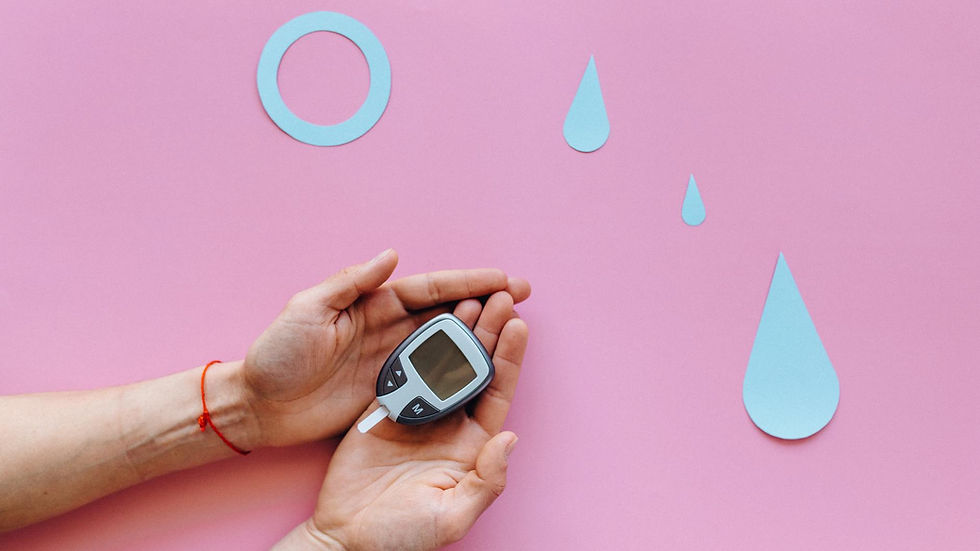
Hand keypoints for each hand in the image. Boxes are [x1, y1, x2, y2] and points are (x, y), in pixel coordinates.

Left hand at [241, 249, 529, 446]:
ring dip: (479, 333)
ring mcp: (391, 361)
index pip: (429, 288)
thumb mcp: (307, 310)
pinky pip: (432, 378)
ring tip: (514, 327)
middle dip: (486, 301)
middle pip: (447, 311)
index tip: (502, 277)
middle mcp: (388, 328)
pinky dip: (458, 371)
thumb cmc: (276, 355)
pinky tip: (483, 369)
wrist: (259, 406)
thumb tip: (391, 255)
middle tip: (522, 295)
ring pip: (446, 342)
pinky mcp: (389, 391)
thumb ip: (350, 282)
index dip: (467, 281)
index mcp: (372, 303)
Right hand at [296, 290, 528, 550]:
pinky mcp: (386, 408)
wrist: (345, 538)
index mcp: (471, 445)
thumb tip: (511, 440)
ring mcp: (417, 413)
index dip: (509, 358)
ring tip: (467, 298)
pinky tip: (426, 319)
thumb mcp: (451, 515)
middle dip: (488, 331)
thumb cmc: (402, 536)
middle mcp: (449, 423)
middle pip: (474, 368)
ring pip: (442, 362)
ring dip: (455, 331)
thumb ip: (486, 481)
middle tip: (498, 296)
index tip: (519, 324)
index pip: (497, 392)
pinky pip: (406, 370)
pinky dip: (416, 345)